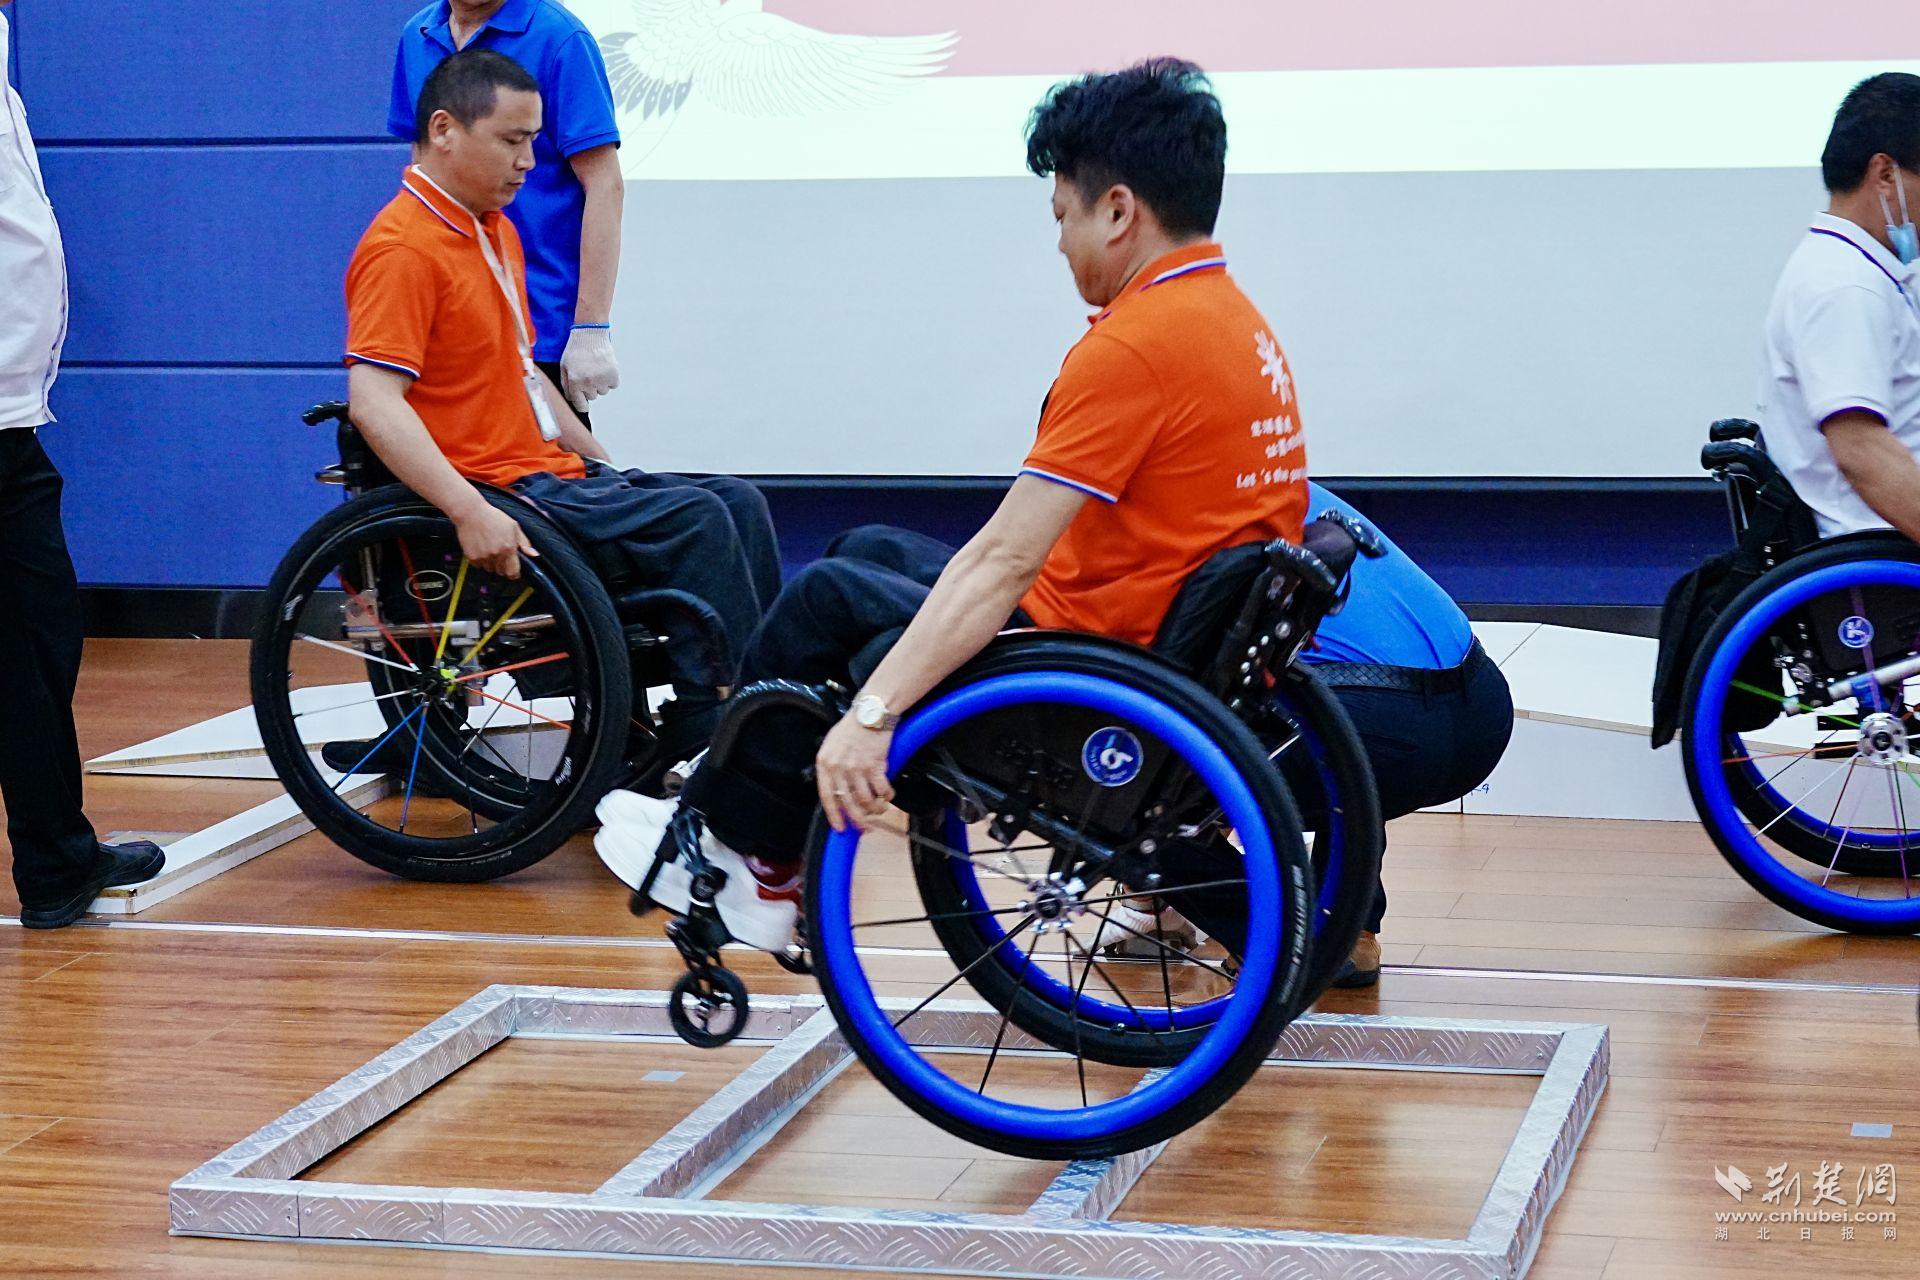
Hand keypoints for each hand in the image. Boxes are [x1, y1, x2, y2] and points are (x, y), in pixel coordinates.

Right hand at [455, 503, 536, 579]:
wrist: (471, 513)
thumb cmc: (493, 518)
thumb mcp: (514, 527)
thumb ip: (525, 543)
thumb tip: (534, 555)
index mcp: (508, 548)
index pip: (513, 572)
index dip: (515, 574)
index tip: (514, 571)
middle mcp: (496, 555)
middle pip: (501, 572)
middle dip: (503, 567)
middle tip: (501, 555)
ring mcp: (483, 557)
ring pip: (490, 569)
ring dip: (492, 563)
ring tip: (490, 549)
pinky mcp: (472, 557)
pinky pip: (478, 566)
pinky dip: (481, 560)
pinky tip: (481, 549)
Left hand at [560, 326, 618, 412]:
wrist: (590, 335)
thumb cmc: (575, 350)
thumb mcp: (564, 367)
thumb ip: (566, 386)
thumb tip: (572, 400)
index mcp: (574, 383)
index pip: (581, 406)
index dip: (582, 405)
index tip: (584, 403)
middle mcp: (588, 383)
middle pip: (592, 397)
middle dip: (590, 388)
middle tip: (587, 373)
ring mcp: (602, 380)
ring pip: (603, 391)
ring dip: (600, 383)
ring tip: (596, 369)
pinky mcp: (613, 375)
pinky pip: (613, 385)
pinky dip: (610, 379)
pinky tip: (604, 368)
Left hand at [816, 714, 893, 832]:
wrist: (871, 712)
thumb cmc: (852, 727)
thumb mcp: (832, 745)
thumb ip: (832, 767)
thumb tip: (838, 791)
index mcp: (825, 763)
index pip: (827, 797)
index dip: (834, 815)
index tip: (841, 828)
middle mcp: (839, 768)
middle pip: (848, 803)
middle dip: (858, 820)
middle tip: (865, 828)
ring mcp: (856, 767)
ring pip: (866, 800)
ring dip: (875, 808)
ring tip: (880, 808)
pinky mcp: (874, 766)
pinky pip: (882, 790)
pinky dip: (887, 796)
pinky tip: (889, 795)